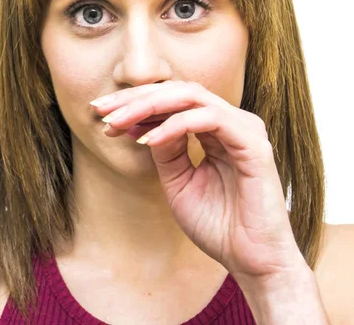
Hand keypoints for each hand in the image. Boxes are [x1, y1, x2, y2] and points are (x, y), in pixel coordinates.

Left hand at [90, 80, 306, 284]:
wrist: (250, 262)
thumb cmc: (218, 225)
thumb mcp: (178, 182)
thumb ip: (165, 150)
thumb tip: (141, 123)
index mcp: (217, 129)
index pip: (173, 100)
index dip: (135, 103)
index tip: (100, 115)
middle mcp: (232, 122)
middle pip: (178, 90)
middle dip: (135, 98)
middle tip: (100, 110)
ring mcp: (245, 129)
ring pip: (191, 96)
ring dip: (148, 106)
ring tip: (116, 122)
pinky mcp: (253, 144)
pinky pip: (209, 119)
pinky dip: (174, 125)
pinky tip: (147, 139)